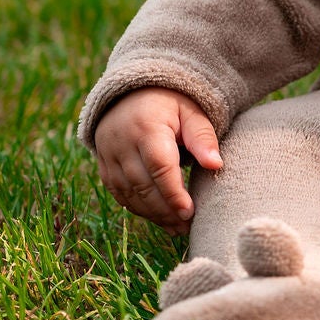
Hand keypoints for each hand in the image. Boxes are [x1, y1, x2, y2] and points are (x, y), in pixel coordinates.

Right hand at [93, 87, 222, 234]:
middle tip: (187, 226)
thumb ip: (203, 138)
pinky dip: (137, 208)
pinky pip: (118, 192)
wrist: (133, 92)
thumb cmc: (171, 103)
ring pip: (128, 193)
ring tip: (176, 227)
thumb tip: (216, 165)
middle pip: (142, 185)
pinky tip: (157, 218)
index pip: (160, 167)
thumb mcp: (192, 112)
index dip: (173, 193)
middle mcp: (122, 142)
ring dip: (152, 214)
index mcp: (147, 127)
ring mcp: (108, 154)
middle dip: (165, 210)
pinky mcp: (103, 164)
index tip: (190, 212)